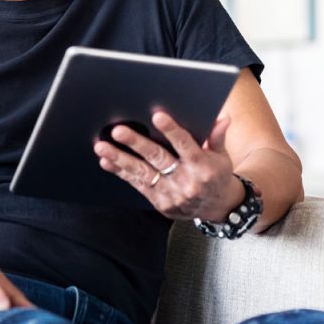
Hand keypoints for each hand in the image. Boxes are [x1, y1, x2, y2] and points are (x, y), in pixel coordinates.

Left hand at [93, 111, 243, 221]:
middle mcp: (187, 181)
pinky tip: (107, 161)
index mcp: (203, 166)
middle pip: (158, 158)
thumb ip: (217, 137)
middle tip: (118, 131)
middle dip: (136, 143)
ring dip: (120, 159)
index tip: (157, 116)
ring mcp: (172, 193)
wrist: (217, 208)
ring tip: (102, 147)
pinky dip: (121, 172)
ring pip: (143, 173)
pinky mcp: (160, 202)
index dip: (171, 130)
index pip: (186, 145)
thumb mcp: (222, 156)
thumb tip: (222, 118)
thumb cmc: (217, 176)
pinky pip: (138, 185)